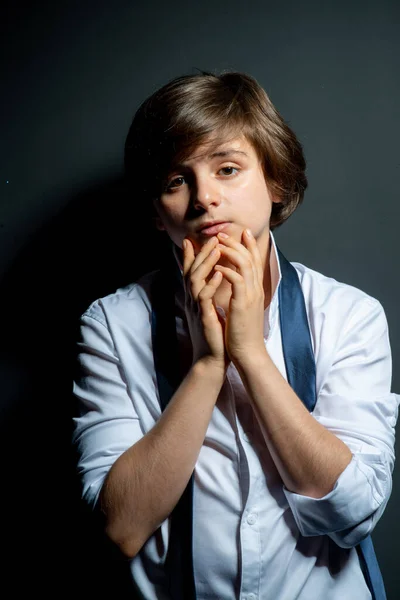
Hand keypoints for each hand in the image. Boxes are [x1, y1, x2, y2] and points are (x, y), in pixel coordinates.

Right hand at [182, 236, 228, 369]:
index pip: (191, 271)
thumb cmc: (214, 334)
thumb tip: (212, 281)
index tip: (194, 238)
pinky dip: (211, 284)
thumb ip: (209, 295)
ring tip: (216, 248)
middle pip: (192, 270)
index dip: (192, 255)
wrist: (212, 358)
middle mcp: (193, 300)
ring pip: (195, 280)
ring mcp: (196, 308)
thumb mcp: (210, 310)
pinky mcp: (203, 317)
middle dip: (201, 253)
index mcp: (195, 298)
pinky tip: (218, 273)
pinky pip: (204, 297)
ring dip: (206, 263)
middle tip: (212, 237)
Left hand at [214, 229, 265, 365]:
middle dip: (237, 243)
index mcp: (255, 290)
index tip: (241, 232)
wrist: (247, 352)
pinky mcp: (243, 303)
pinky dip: (227, 269)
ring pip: (244, 264)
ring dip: (231, 251)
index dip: (248, 245)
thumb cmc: (241, 332)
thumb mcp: (242, 308)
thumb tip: (234, 282)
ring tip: (218, 243)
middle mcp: (255, 289)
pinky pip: (237, 280)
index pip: (254, 262)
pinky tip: (216, 265)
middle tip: (223, 233)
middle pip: (250, 258)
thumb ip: (241, 293)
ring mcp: (251, 296)